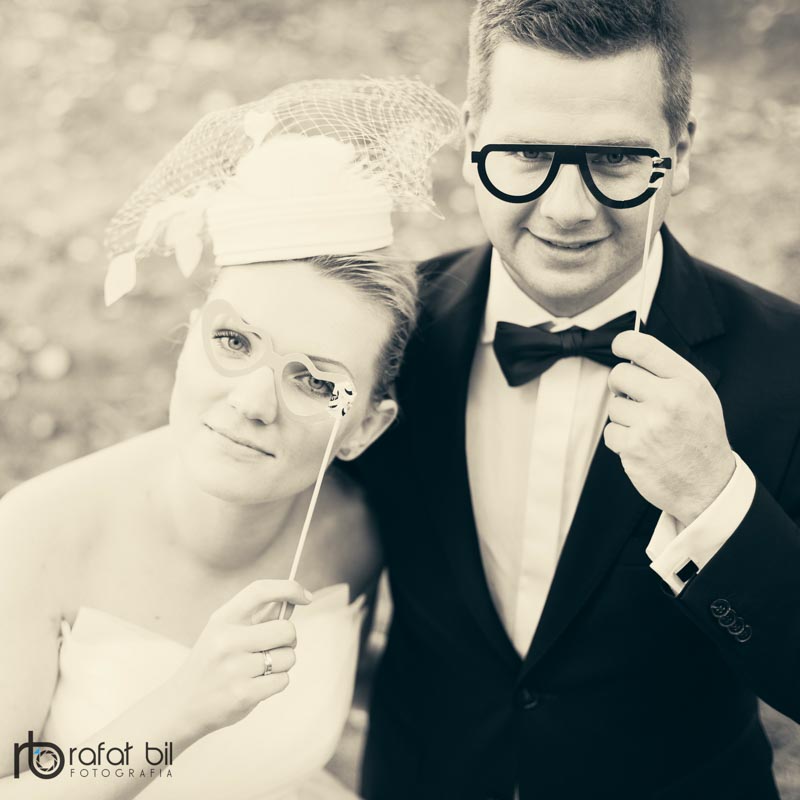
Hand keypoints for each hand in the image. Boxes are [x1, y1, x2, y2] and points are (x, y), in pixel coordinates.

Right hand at [166, 579, 311, 738]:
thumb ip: (258, 616)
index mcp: (223, 618)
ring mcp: (234, 668)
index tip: (306, 597)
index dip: (289, 588)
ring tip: (259, 669)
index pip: (260, 590)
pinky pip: (283, 680)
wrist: (182, 705)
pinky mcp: (243, 694)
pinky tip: (257, 685)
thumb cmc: (212, 663)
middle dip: (288, 640)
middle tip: (273, 648)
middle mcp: (227, 640)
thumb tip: (292, 601)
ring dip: (282, 664)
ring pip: (288, 657)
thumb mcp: (225, 631)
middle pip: (286, 629)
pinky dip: (277, 683)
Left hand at [605, 331, 735, 526]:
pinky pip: (610, 431)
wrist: (708, 485)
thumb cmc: (700, 436)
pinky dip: (621, 439)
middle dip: (620, 384)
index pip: (644, 347)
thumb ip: (669, 374)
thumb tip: (631, 356)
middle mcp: (669, 400)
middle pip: (619, 374)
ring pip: (613, 405)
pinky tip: (641, 445)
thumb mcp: (699, 396)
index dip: (623, 343)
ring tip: (647, 428)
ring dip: (624, 416)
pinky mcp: (633, 448)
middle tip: (632, 396)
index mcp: (687, 382)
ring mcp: (649, 425)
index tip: (618, 347)